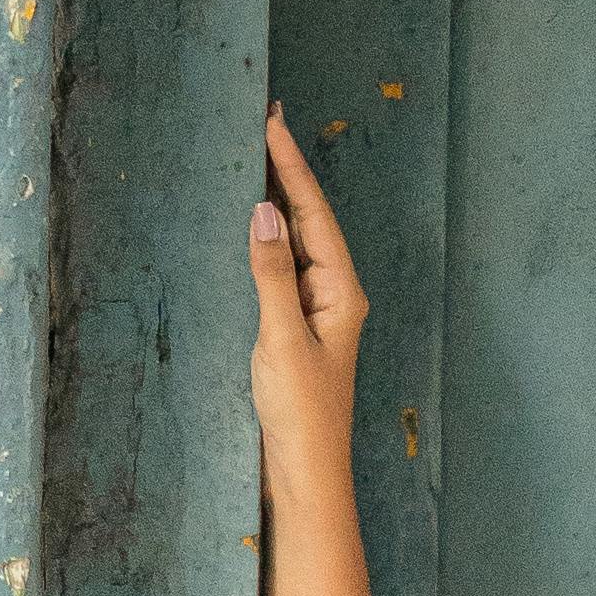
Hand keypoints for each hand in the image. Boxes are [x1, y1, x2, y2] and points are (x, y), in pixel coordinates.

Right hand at [250, 106, 366, 497]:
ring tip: (258, 156)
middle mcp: (334, 294)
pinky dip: (268, 238)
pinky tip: (253, 225)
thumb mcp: (280, 338)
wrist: (305, 474)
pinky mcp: (296, 329)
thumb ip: (272, 272)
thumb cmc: (300, 413)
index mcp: (341, 291)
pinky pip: (283, 268)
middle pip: (310, 219)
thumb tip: (266, 210)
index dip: (292, 165)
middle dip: (289, 171)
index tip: (272, 122)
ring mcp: (316, 311)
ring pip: (298, 241)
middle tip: (266, 121)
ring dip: (279, 199)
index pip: (314, 214)